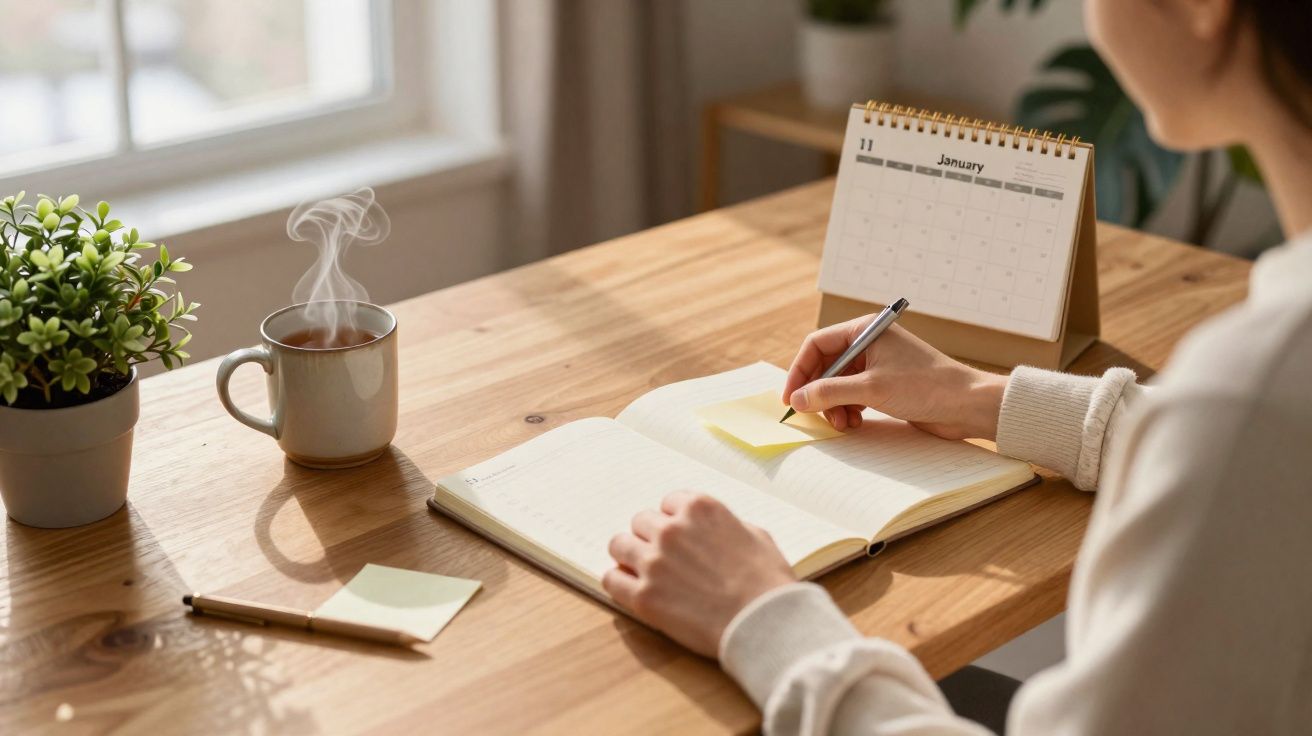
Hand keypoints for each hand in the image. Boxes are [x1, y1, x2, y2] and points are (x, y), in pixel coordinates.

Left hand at [603, 491, 796, 656]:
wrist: (763, 623)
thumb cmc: (768, 583)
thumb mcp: (757, 536)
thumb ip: (726, 525)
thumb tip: (713, 531)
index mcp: (700, 508)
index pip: (669, 503)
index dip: (675, 521)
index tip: (681, 536)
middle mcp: (672, 529)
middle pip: (641, 522)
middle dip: (651, 537)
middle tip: (663, 557)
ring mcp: (654, 562)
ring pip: (619, 545)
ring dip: (630, 556)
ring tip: (642, 571)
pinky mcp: (644, 596)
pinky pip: (611, 580)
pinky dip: (618, 582)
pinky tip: (630, 588)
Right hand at [783, 318, 1006, 439]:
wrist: (968, 405)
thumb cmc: (925, 386)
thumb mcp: (871, 388)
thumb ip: (829, 392)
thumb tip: (796, 400)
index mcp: (865, 331)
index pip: (817, 345)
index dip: (799, 371)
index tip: (791, 398)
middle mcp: (869, 344)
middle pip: (826, 366)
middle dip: (818, 393)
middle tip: (815, 416)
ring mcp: (878, 365)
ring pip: (838, 384)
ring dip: (834, 406)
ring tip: (843, 423)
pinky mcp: (886, 385)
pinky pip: (854, 395)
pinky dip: (849, 410)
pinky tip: (855, 423)